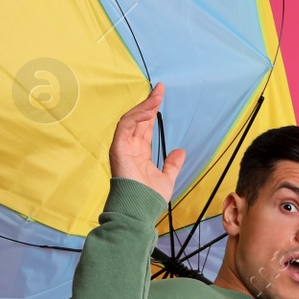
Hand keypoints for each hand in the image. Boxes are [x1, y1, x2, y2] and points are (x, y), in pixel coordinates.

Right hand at [109, 82, 185, 201]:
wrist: (139, 210)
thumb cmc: (149, 198)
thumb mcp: (166, 178)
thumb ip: (172, 164)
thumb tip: (180, 151)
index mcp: (139, 152)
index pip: (145, 126)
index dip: (152, 111)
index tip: (161, 96)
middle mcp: (130, 147)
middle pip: (138, 119)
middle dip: (149, 103)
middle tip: (160, 89)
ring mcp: (122, 147)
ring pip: (131, 119)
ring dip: (144, 107)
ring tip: (157, 96)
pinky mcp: (118, 148)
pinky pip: (125, 126)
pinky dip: (136, 116)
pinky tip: (149, 110)